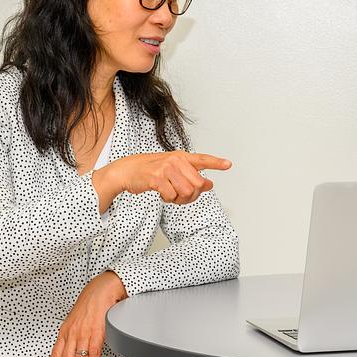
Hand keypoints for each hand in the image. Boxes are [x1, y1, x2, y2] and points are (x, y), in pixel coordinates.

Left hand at [46, 271, 126, 356]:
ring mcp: (84, 333)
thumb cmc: (89, 304)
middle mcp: (72, 334)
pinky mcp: (97, 332)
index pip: (55, 356)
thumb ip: (72, 336)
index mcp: (64, 332)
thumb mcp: (75, 320)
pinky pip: (93, 353)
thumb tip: (71, 352)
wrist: (101, 289)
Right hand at [95, 150, 231, 209]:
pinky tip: (161, 194)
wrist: (127, 170)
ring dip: (178, 199)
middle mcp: (176, 160)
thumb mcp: (173, 170)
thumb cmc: (151, 171)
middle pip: (197, 186)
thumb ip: (191, 176)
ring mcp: (166, 168)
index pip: (202, 159)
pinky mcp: (157, 178)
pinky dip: (167, 199)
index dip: (216, 163)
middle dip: (191, 196)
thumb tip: (209, 184)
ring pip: (186, 193)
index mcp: (182, 157)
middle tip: (179, 196)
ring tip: (169, 194)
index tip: (228, 164)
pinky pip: (171, 196)